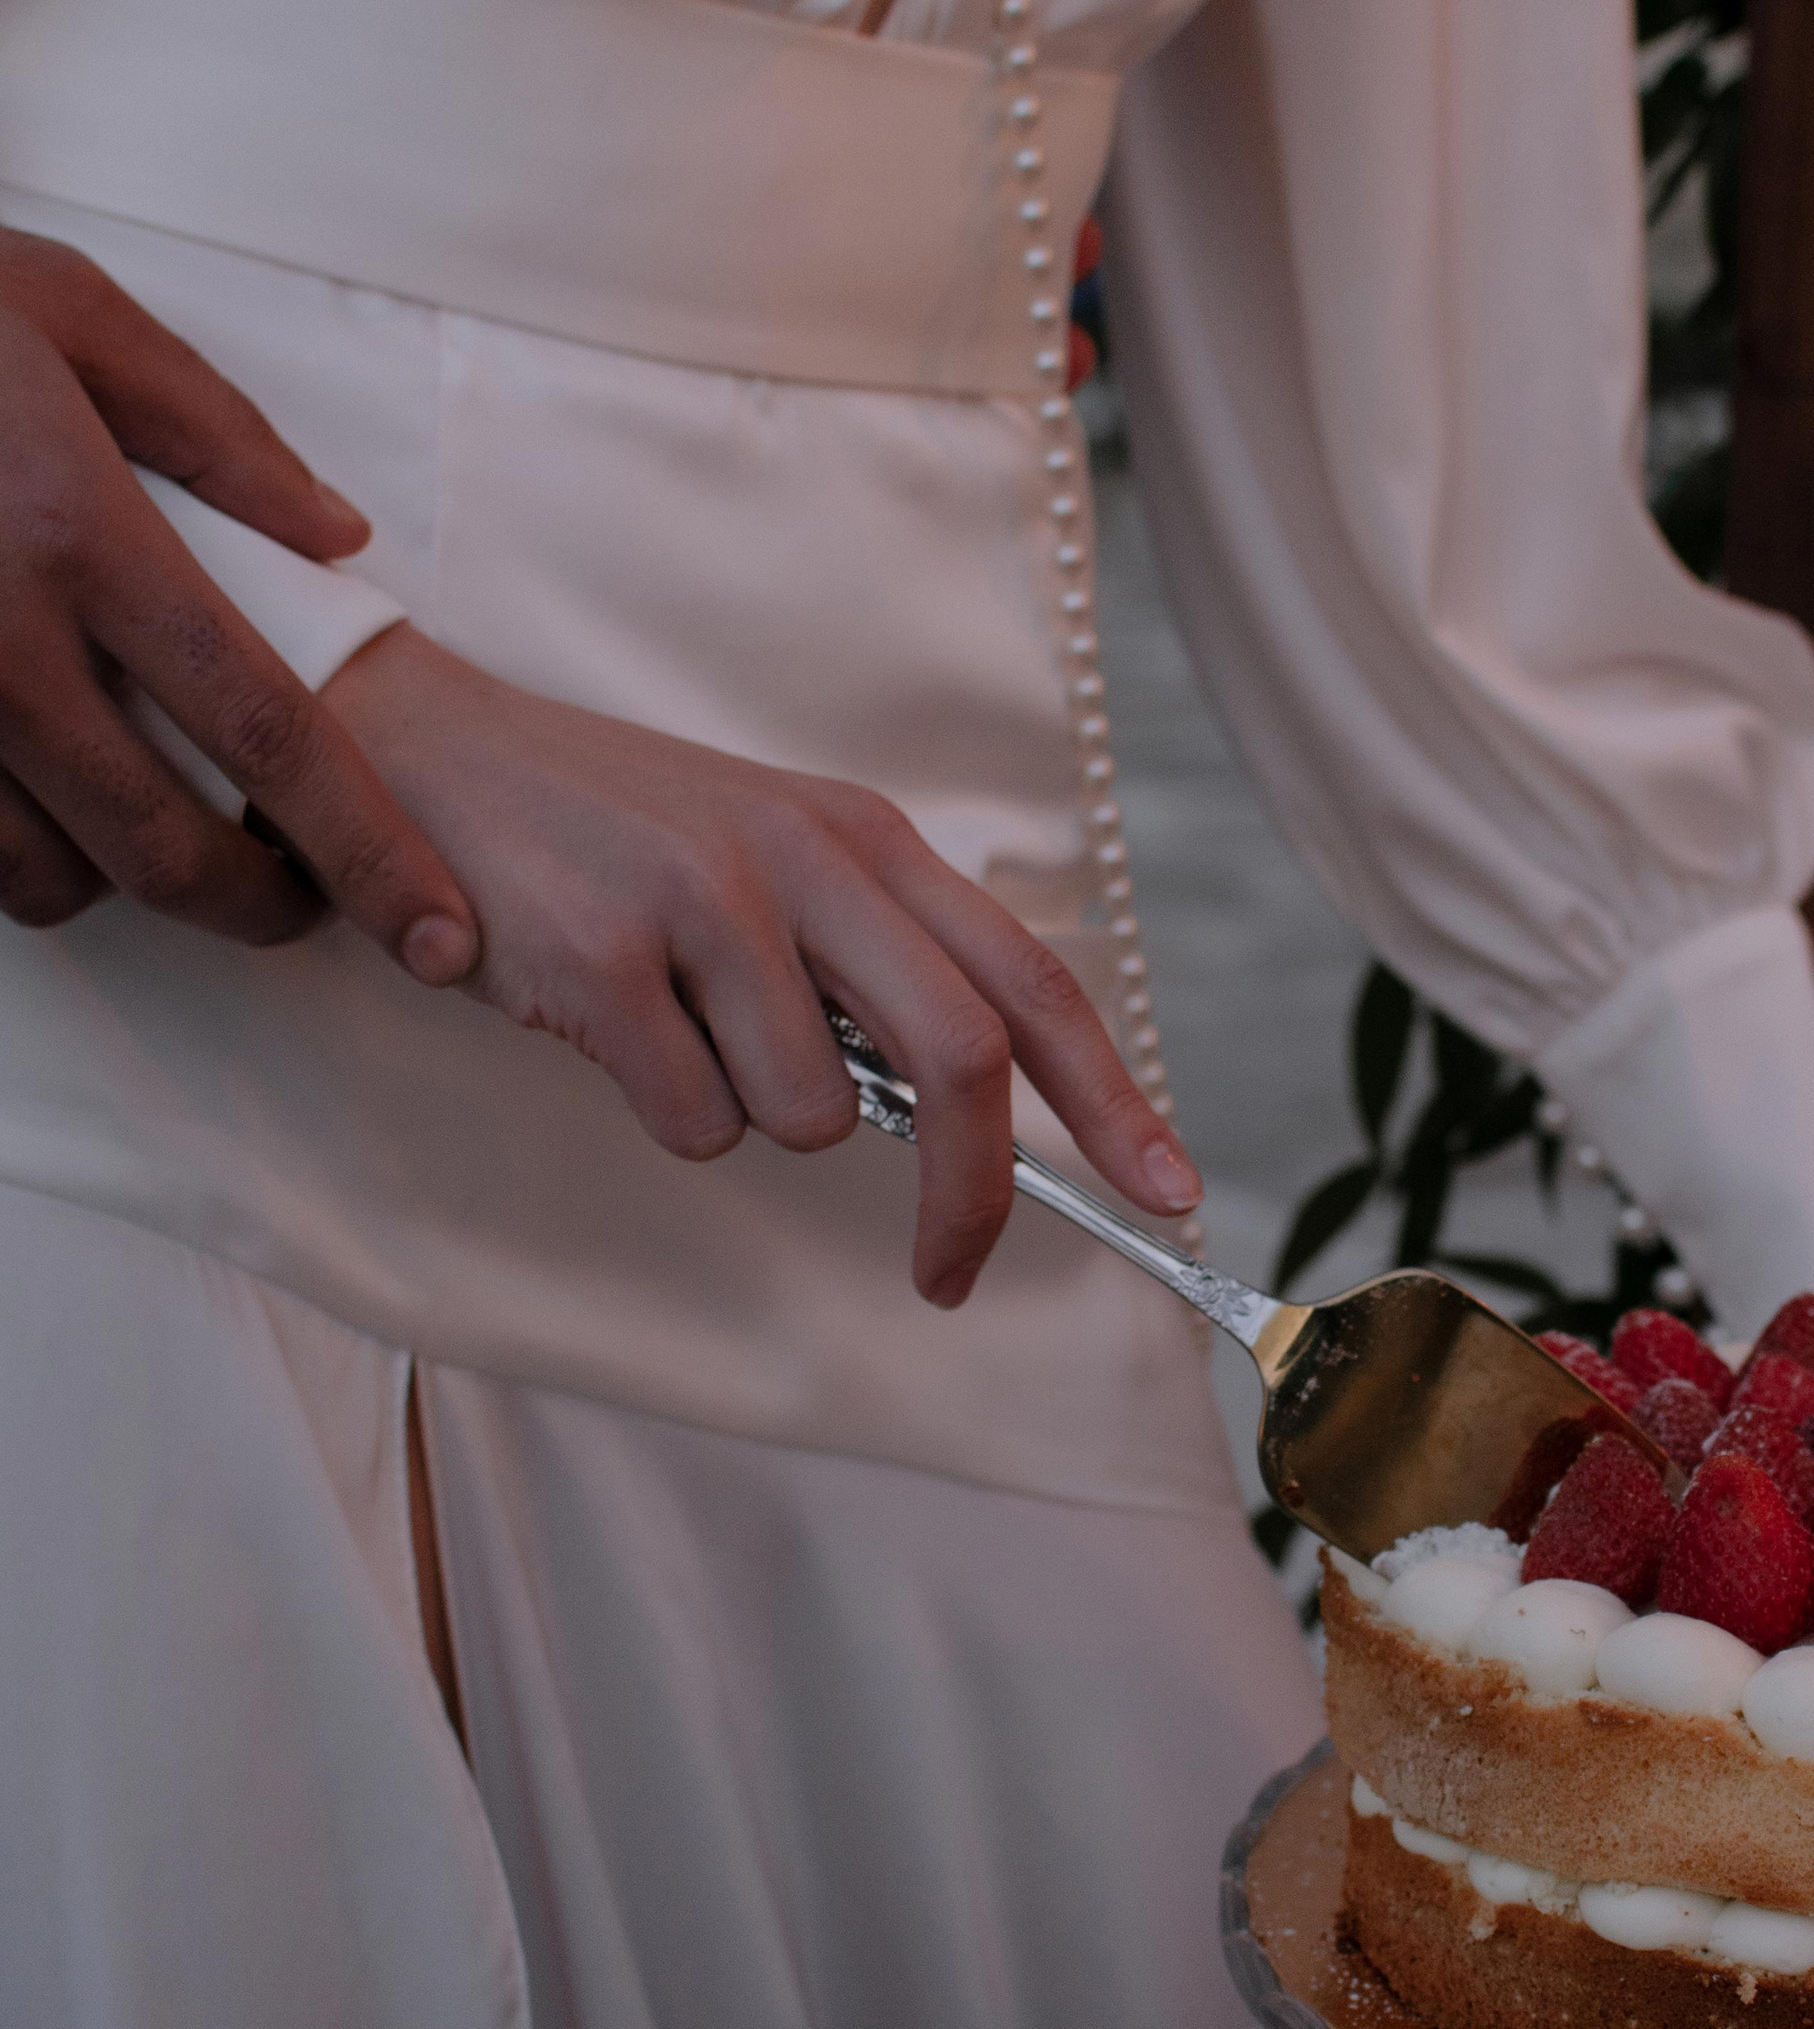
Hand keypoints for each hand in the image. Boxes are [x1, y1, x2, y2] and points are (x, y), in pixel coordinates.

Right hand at [0, 227, 477, 971]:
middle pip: (164, 850)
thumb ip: (215, 431)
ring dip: (132, 885)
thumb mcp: (66, 311)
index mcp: (81, 533)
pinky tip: (56, 798)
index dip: (368, 853)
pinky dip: (25, 858)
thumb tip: (337, 538)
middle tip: (308, 903)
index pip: (266, 731)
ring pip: (49, 879)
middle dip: (260, 911)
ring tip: (173, 830)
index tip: (439, 934)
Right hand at [327, 624, 1201, 1304]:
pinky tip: (608, 1026)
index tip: (1172, 1194)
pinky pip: (696, 1122)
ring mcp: (708, 905)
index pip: (1032, 980)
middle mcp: (809, 860)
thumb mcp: (773, 857)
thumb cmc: (617, 836)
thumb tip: (973, 1114)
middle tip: (949, 1274)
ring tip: (676, 1034)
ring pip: (808, 1119)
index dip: (1114, 1100)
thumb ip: (874, 961)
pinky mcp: (608, 960)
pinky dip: (664, 1109)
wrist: (425, 755)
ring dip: (753, 1119)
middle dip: (972, 1198)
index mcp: (868, 839)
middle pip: (962, 1063)